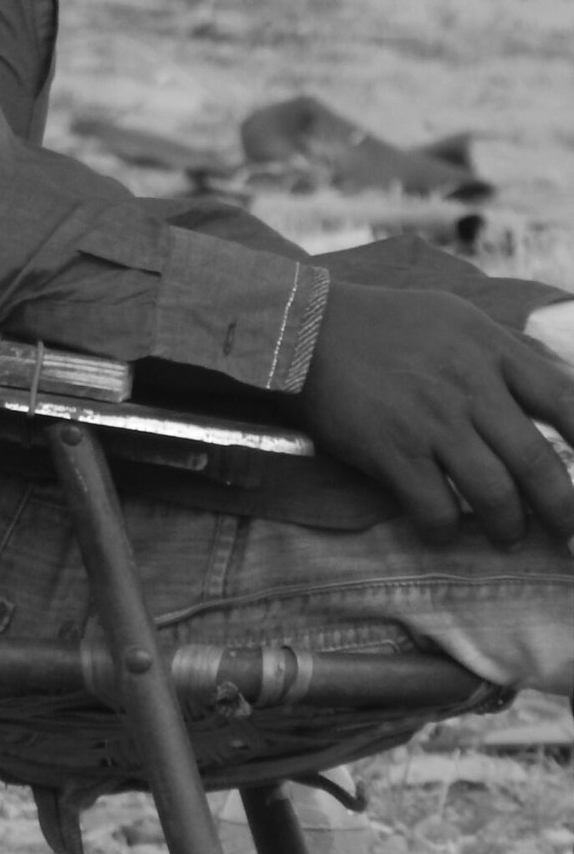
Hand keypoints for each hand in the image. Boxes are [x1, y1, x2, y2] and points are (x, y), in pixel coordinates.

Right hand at [290, 283, 573, 546]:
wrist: (306, 327)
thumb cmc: (387, 324)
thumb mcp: (458, 319)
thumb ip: (506, 354)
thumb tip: (557, 391)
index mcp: (492, 350)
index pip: (567, 402)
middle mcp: (470, 386)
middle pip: (540, 465)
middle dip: (563, 512)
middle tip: (565, 532)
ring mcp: (431, 421)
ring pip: (496, 496)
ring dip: (509, 527)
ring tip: (507, 534)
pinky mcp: (392, 450)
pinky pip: (436, 510)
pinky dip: (445, 530)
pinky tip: (442, 528)